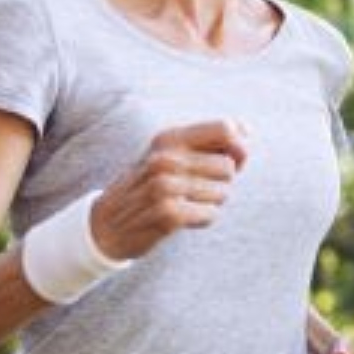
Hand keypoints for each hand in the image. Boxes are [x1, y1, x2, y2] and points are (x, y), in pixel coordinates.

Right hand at [89, 120, 249, 258]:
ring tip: (185, 202)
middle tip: (195, 189)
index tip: (229, 160)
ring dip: (211, 202)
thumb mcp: (171, 155)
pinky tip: (182, 218)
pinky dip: (203, 219)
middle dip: (221, 182)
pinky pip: (211, 214)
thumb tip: (246, 130)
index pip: (226, 129)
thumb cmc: (149, 186)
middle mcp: (165, 158)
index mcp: (169, 138)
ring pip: (223, 193)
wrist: (106, 224)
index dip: (238, 147)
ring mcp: (165, 186)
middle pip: (229, 166)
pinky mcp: (168, 214)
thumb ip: (209, 141)